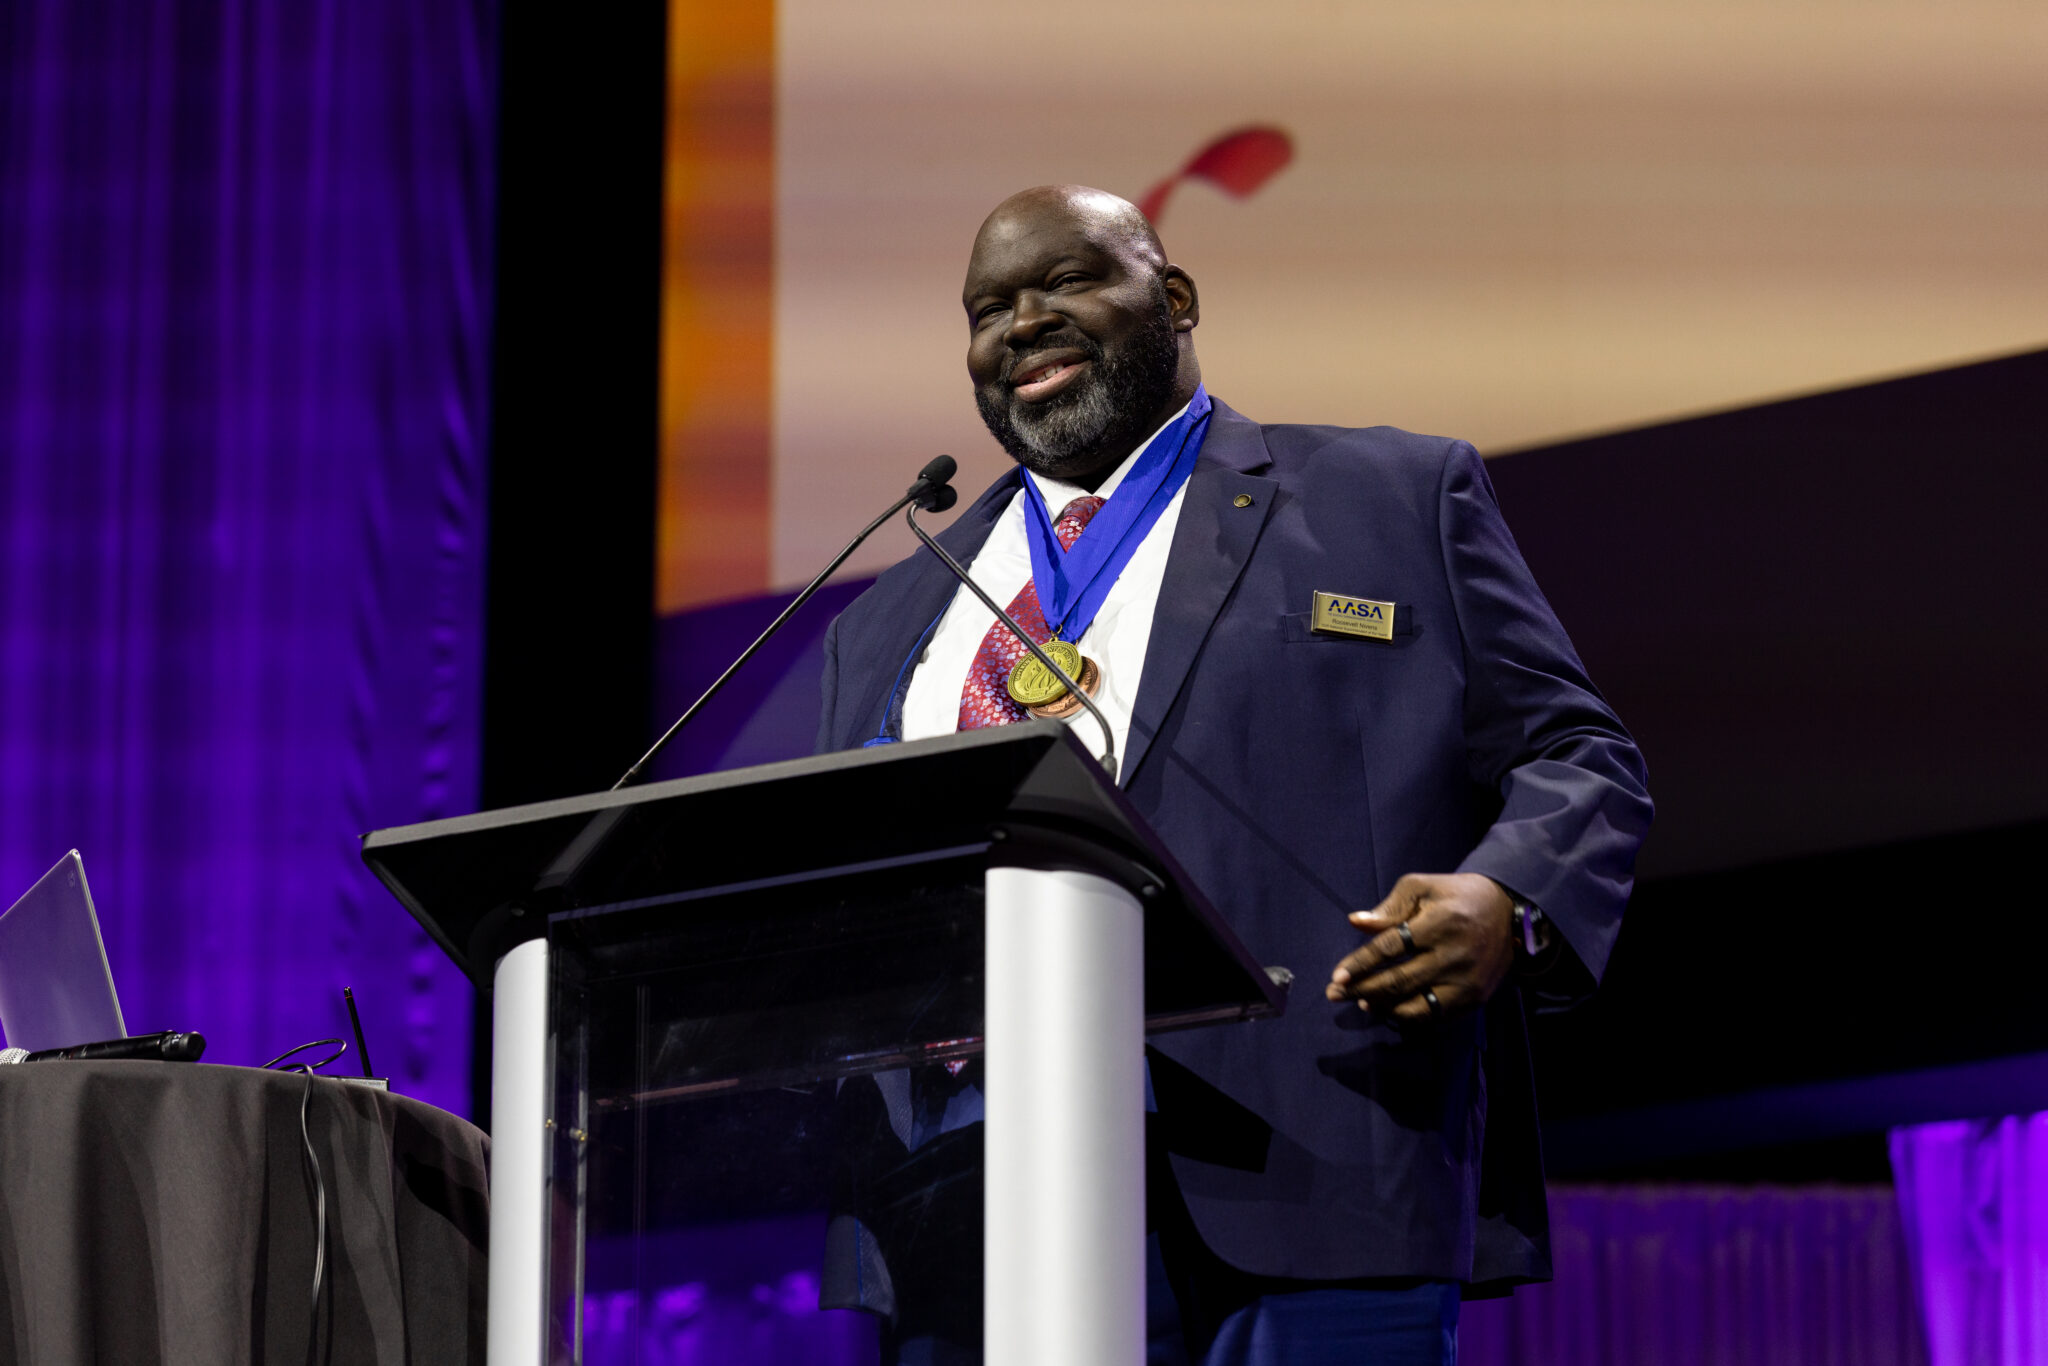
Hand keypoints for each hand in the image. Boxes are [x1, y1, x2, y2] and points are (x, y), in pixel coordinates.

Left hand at [1325, 873, 1515, 1023]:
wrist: (1510, 913)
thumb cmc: (1457, 896)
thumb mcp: (1423, 887)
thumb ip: (1390, 907)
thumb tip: (1356, 922)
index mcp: (1439, 923)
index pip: (1391, 948)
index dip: (1361, 963)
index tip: (1336, 975)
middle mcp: (1454, 956)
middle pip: (1398, 981)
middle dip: (1361, 989)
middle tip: (1334, 994)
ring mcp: (1466, 982)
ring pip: (1416, 1007)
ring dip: (1383, 1008)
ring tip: (1360, 1003)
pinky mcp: (1475, 998)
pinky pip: (1435, 1016)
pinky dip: (1409, 1017)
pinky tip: (1389, 1010)